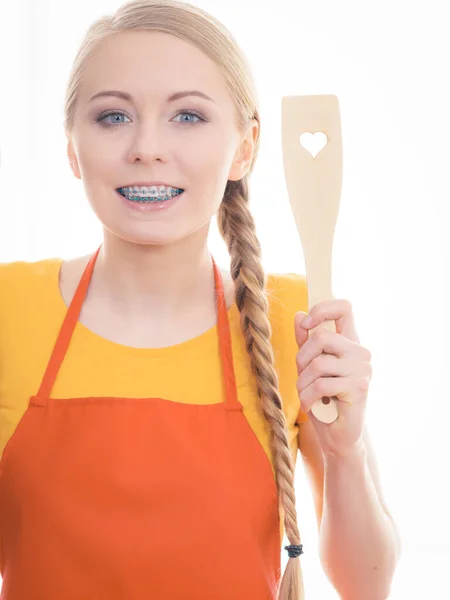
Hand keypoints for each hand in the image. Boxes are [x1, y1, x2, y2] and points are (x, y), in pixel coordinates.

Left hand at [294, 300, 371, 458]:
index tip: (306, 324)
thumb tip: (299, 315)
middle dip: (301, 359)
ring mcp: (363, 369)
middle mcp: (360, 352)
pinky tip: (311, 406)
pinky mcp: (359, 388)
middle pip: (321, 337)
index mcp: (350, 342)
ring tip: (307, 394)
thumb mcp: (309, 368)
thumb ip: (306, 343)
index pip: (344, 308)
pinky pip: (322, 384)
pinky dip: (308, 397)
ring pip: (318, 363)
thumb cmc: (324, 400)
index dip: (322, 309)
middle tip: (303, 378)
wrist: (337, 436)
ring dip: (303, 383)